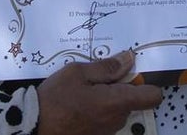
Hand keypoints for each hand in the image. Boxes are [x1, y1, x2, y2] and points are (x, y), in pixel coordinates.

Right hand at [37, 50, 161, 134]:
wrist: (35, 126)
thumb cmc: (55, 98)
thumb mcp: (78, 72)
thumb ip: (107, 66)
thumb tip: (129, 59)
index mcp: (116, 102)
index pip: (152, 96)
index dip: (147, 83)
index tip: (132, 74)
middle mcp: (116, 119)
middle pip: (132, 99)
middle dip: (120, 87)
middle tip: (95, 79)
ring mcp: (107, 130)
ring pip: (118, 109)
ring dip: (108, 98)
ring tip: (83, 91)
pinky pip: (106, 118)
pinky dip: (98, 109)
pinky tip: (79, 104)